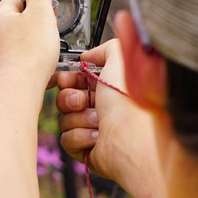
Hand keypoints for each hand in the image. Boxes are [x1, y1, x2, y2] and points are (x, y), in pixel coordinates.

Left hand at [0, 0, 58, 86]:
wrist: (16, 91)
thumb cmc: (31, 53)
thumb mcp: (41, 14)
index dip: (34, 2)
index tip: (49, 11)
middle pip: (11, 23)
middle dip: (30, 26)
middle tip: (49, 35)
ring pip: (8, 46)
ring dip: (24, 48)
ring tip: (44, 57)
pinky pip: (7, 66)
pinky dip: (19, 67)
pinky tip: (34, 74)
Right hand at [55, 40, 127, 177]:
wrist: (133, 140)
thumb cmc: (129, 103)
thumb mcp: (120, 60)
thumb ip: (104, 48)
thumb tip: (88, 56)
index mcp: (105, 89)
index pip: (74, 80)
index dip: (66, 79)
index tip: (66, 79)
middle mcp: (100, 108)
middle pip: (64, 98)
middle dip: (70, 98)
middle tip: (83, 101)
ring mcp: (93, 129)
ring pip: (64, 119)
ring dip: (78, 118)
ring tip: (98, 122)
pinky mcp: (87, 149)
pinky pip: (66, 139)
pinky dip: (80, 136)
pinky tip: (97, 137)